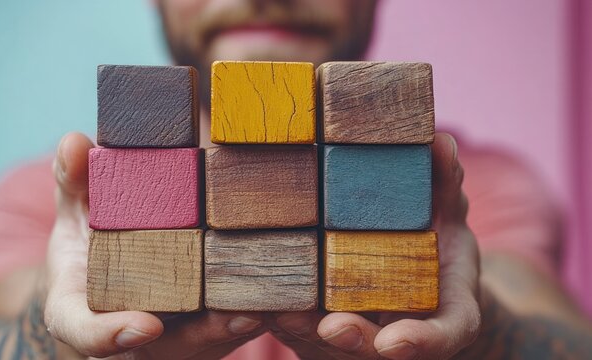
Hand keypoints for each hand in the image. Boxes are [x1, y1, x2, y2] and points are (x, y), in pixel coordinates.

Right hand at [42, 132, 265, 358]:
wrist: (104, 270)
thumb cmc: (88, 240)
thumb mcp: (76, 209)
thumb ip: (74, 180)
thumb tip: (74, 143)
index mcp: (80, 307)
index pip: (86, 332)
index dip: (110, 335)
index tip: (146, 325)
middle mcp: (124, 331)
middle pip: (162, 347)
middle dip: (203, 334)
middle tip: (238, 316)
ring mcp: (164, 339)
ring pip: (201, 346)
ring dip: (236, 331)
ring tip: (270, 308)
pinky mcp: (197, 333)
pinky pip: (223, 336)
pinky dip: (252, 320)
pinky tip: (282, 301)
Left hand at [269, 133, 481, 359]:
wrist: (419, 277)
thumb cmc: (436, 243)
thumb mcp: (448, 212)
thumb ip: (445, 183)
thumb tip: (440, 142)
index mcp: (447, 312)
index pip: (443, 336)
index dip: (421, 343)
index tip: (393, 344)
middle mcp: (404, 332)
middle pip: (377, 349)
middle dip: (353, 339)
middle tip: (329, 327)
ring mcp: (365, 337)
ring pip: (335, 348)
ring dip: (307, 334)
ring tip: (280, 313)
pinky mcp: (327, 333)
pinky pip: (305, 333)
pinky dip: (284, 319)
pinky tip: (259, 301)